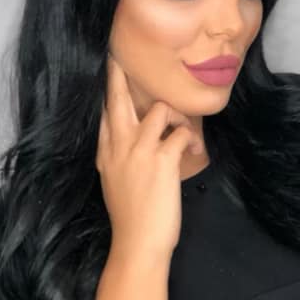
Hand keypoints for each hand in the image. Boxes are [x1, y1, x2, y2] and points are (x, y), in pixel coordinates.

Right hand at [95, 54, 202, 264]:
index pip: (103, 111)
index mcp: (106, 152)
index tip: (107, 68)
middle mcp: (119, 146)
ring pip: (160, 108)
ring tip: (185, 132)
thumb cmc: (130, 219)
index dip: (106, 89)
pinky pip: (182, 132)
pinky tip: (196, 150)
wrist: (137, 243)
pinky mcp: (163, 159)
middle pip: (118, 99)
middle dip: (119, 75)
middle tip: (118, 56)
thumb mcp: (112, 183)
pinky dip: (192, 138)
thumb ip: (115, 159)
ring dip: (178, 115)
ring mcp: (140, 150)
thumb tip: (119, 146)